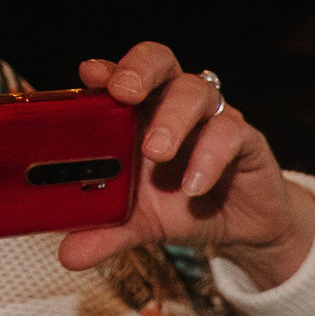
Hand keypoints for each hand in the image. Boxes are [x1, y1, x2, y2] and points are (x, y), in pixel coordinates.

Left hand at [61, 43, 314, 287]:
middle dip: (139, 69)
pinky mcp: (246, 140)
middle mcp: (173, 105)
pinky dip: (210, 156)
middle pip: (158, 60)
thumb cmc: (182, 207)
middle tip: (124, 94)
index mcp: (139, 113)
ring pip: (195, 91)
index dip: (106, 69)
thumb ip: (106, 233)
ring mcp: (211, 118)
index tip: (89, 76)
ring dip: (172, 119)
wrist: (241, 230)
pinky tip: (194, 187)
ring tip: (156, 153)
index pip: (120, 75)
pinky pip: (230, 132)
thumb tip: (68, 256)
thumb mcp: (139, 223)